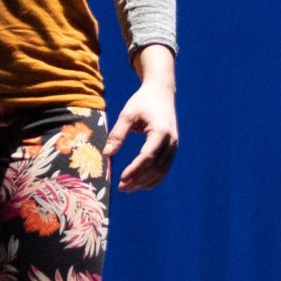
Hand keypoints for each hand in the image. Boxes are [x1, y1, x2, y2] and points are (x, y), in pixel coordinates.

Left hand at [105, 76, 178, 191]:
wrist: (162, 93)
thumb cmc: (142, 102)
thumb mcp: (127, 114)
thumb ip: (117, 134)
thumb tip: (107, 154)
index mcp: (161, 131)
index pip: (148, 156)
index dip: (135, 170)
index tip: (121, 179)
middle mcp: (171, 141)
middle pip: (156, 167)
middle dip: (138, 180)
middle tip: (120, 187)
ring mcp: (174, 146)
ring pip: (161, 172)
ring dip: (145, 182)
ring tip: (127, 188)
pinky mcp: (172, 149)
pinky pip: (164, 169)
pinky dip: (153, 179)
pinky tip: (139, 184)